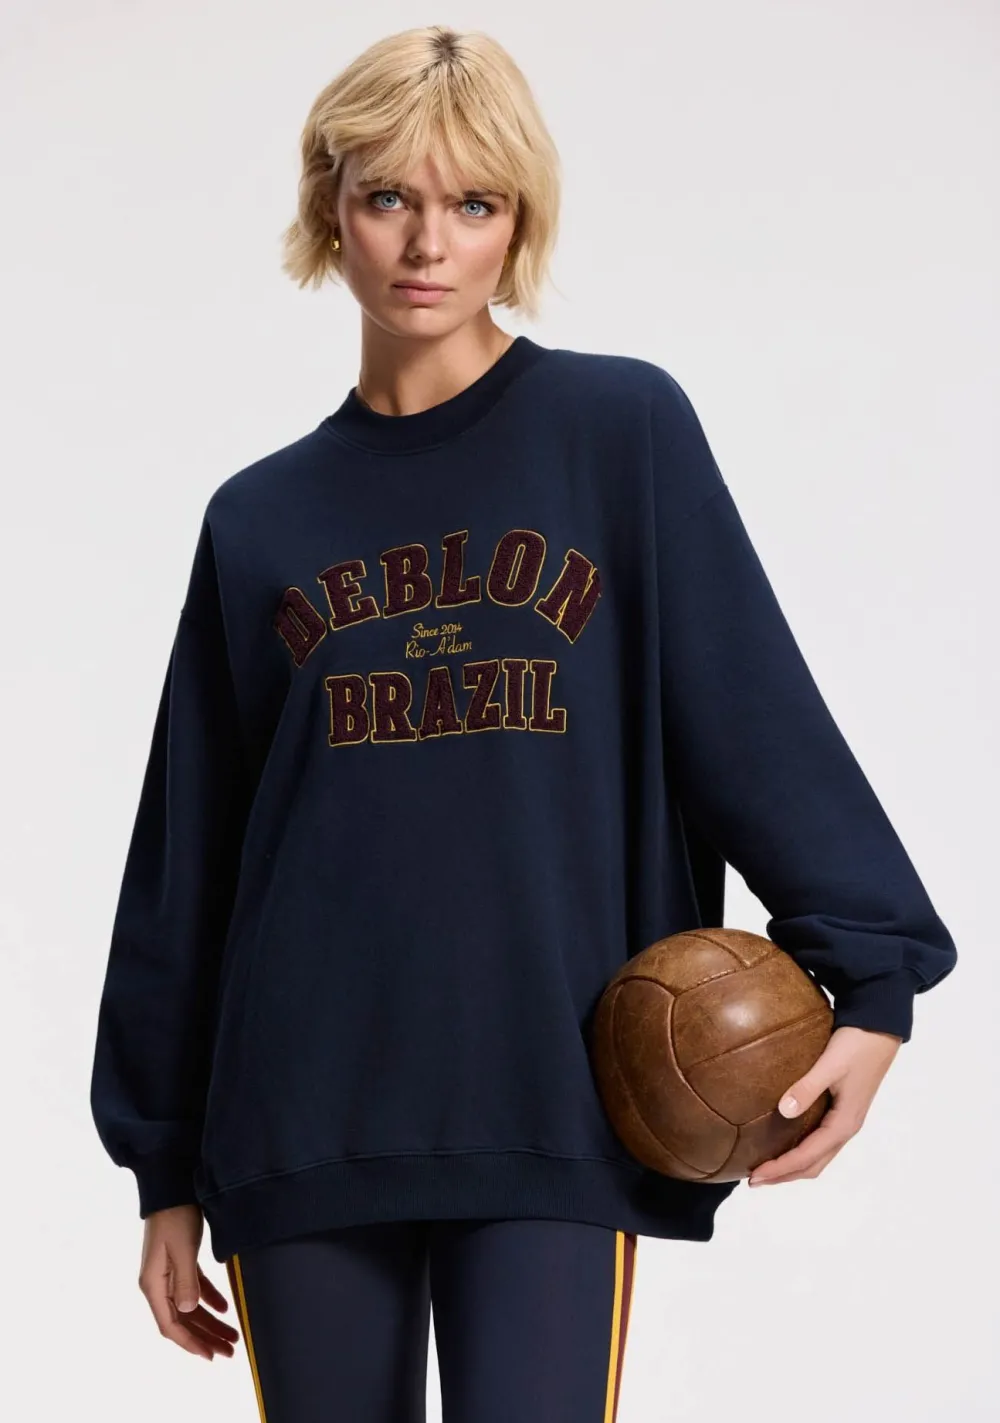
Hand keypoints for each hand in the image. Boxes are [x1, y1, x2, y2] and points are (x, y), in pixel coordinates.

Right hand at [138, 1203, 239, 1359]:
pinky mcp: (180, 1261)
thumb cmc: (175, 1216)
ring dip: (210, 1322)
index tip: (211, 1356)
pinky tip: (225, 1308)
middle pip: (182, 1320)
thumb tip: (187, 1311)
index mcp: (154, 1285)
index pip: (170, 1325)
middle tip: (230, 1351)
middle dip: (206, 1337)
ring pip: (190, 1307)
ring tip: (233, 1335)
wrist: (172, 1185)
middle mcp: (159, 1283)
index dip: (190, 1343)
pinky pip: (194, 1289)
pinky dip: (209, 1299)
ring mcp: (168, 1273)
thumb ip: (185, 1281)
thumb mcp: (182, 1249)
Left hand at [747, 1025, 901, 1186]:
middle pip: (813, 1165)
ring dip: (792, 1166)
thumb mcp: (830, 1065)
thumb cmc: (856, 1045)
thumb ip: (807, 1087)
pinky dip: (802, 1151)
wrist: (880, 1028)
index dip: (781, 1169)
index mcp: (844, 1123)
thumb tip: (783, 1111)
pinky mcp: (843, 1110)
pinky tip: (785, 1142)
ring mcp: (846, 1120)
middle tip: (754, 1180)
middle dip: (784, 1175)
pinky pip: (820, 1141)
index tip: (755, 1176)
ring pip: (818, 1156)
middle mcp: (846, 1128)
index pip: (807, 1156)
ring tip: (766, 1168)